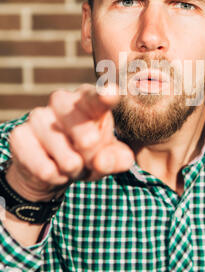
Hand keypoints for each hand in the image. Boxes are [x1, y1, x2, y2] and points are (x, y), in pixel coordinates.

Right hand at [7, 84, 134, 200]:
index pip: (98, 97)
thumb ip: (117, 158)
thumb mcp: (109, 158)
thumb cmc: (89, 154)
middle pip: (83, 130)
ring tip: (73, 165)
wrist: (52, 169)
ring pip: (66, 157)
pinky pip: (45, 169)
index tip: (110, 94)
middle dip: (92, 154)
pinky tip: (53, 169)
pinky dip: (55, 177)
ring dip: (74, 169)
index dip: (106, 96)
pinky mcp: (19, 135)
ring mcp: (38, 115)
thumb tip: (102, 161)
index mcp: (88, 100)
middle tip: (90, 159)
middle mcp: (62, 100)